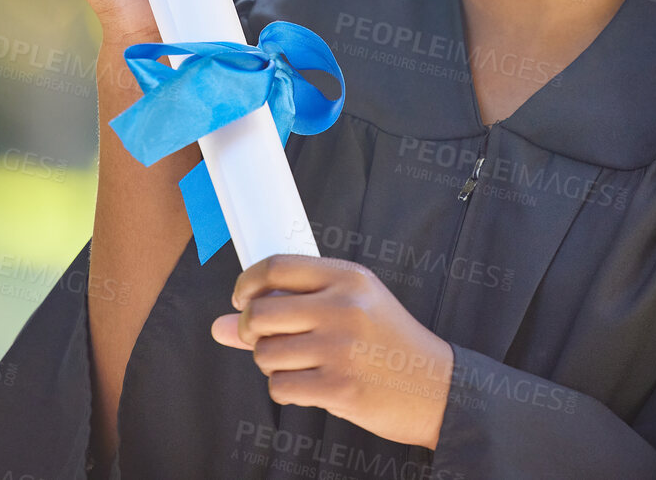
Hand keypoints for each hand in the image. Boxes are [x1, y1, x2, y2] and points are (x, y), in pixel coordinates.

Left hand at [211, 255, 453, 449]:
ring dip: (271, 364)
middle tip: (263, 339)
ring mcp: (340, 348)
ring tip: (300, 364)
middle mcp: (343, 307)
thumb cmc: (388, 343)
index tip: (240, 298)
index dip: (246, 282)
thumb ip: (288, 310)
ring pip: (265, 354)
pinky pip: (280, 386)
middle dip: (249, 331)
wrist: (437, 387)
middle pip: (259, 313)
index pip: (276, 266)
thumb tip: (218, 325)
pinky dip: (285, 389)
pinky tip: (310, 385)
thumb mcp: (351, 310)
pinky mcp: (339, 387)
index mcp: (348, 278)